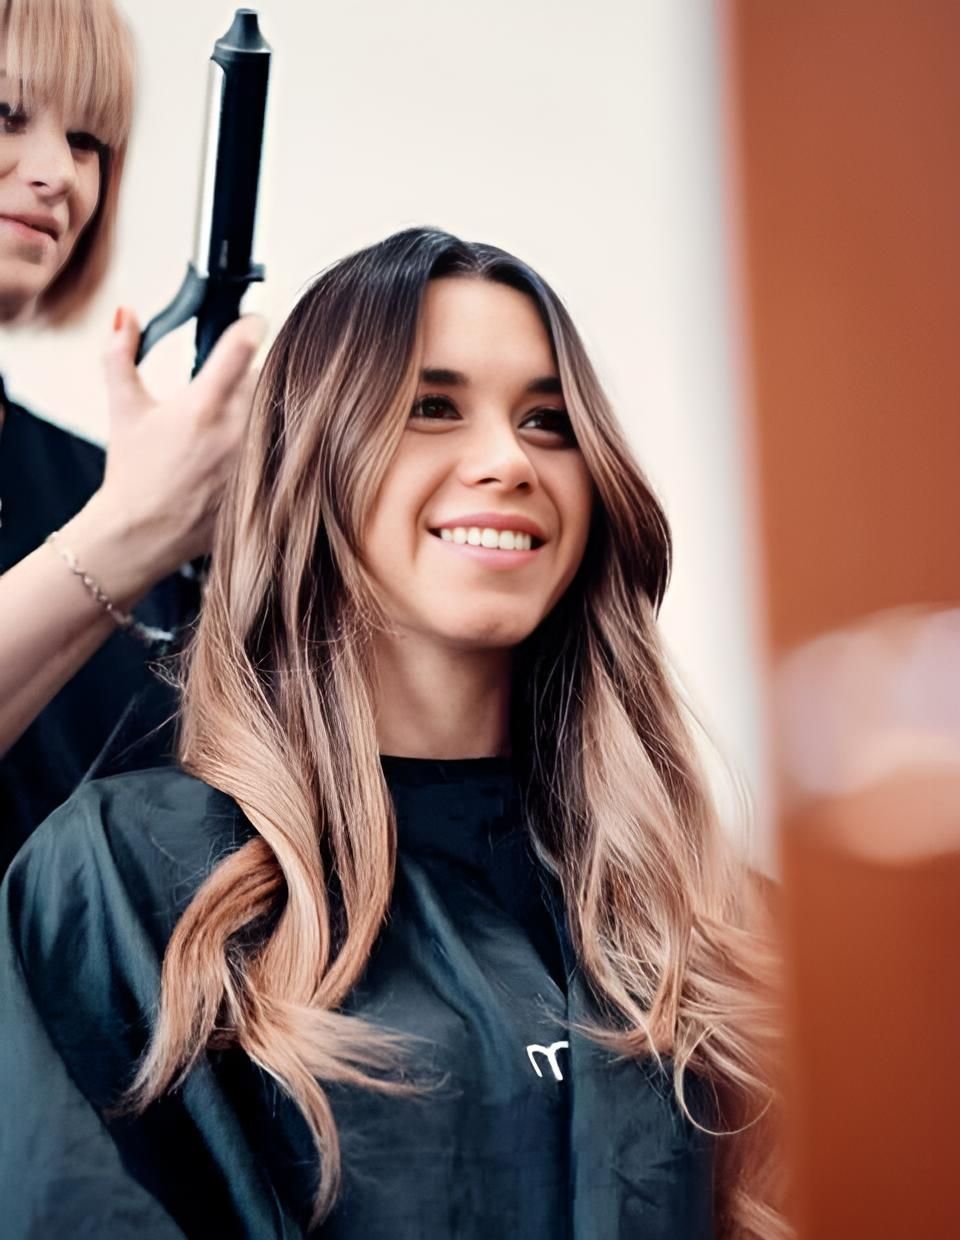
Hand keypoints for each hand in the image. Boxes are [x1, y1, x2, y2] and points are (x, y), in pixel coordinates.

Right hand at [92, 306, 264, 586]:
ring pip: (285, 411)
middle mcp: (236, 431)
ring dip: (270, 406)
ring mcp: (257, 460)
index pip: (243, 346)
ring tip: (245, 418)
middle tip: (239, 382)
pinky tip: (260, 448)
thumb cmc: (134, 474)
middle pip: (271, 378)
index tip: (253, 322)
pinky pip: (288, 449)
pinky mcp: (268, 485)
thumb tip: (125, 315)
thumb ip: (120, 354)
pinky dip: (279, 441)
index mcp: (203, 406)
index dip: (252, 325)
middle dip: (258, 372)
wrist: (142, 535)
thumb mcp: (123, 409)